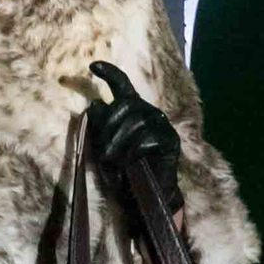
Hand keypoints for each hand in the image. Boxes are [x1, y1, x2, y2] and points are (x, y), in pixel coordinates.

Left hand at [85, 62, 184, 219]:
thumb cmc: (124, 171)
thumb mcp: (105, 147)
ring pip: (135, 122)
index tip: (93, 66)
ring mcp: (162, 125)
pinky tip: (129, 164)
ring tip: (112, 161)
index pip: (123, 85)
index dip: (109, 73)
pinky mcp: (171, 140)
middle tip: (102, 151)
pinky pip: (147, 139)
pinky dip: (132, 153)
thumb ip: (101, 127)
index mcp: (133, 110)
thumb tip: (95, 105)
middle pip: (125, 105)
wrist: (144, 197)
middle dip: (108, 126)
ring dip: (118, 143)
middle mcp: (149, 112)